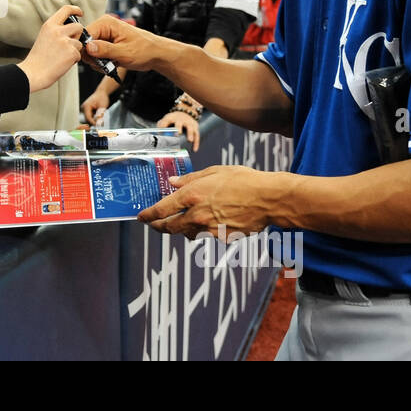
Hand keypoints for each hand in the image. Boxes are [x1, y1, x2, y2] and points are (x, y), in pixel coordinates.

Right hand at [16, 6, 83, 93]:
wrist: (33, 73)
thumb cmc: (37, 59)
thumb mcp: (43, 38)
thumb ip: (55, 31)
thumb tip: (70, 30)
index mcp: (49, 26)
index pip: (66, 10)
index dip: (75, 9)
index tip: (79, 13)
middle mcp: (58, 31)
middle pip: (78, 26)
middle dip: (77, 35)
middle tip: (70, 43)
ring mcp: (65, 42)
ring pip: (79, 43)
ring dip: (74, 50)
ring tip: (61, 57)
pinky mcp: (72, 53)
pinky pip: (79, 55)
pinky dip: (73, 60)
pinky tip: (62, 63)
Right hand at [81, 88, 109, 125]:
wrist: (101, 93)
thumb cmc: (102, 97)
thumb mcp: (102, 107)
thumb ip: (100, 116)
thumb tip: (99, 123)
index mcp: (86, 106)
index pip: (88, 117)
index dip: (93, 123)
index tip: (98, 126)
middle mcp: (83, 108)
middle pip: (87, 119)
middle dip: (93, 122)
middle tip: (100, 123)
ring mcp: (84, 109)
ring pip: (88, 118)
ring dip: (93, 120)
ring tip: (100, 117)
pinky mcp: (86, 110)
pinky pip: (89, 116)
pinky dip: (94, 117)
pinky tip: (98, 115)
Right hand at [82, 15, 163, 72]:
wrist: (155, 54)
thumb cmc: (145, 49)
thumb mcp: (125, 52)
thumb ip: (105, 50)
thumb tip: (89, 47)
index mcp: (106, 23)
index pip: (84, 35)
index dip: (86, 49)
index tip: (96, 60)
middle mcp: (103, 28)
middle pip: (85, 44)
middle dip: (93, 58)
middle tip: (106, 64)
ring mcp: (104, 37)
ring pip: (89, 52)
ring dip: (98, 62)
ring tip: (112, 64)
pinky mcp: (105, 45)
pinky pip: (95, 56)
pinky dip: (102, 63)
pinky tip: (112, 64)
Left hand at [136, 165, 284, 238]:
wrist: (269, 199)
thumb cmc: (243, 180)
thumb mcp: (214, 172)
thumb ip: (190, 179)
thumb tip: (172, 182)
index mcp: (192, 196)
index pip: (162, 210)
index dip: (148, 215)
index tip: (141, 217)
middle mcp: (197, 215)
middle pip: (170, 227)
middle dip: (159, 227)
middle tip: (153, 225)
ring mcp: (210, 229)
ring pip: (187, 233)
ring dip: (181, 229)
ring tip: (181, 223)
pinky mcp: (222, 238)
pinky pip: (207, 236)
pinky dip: (203, 231)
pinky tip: (209, 223)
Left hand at [157, 110, 199, 151]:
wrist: (186, 111)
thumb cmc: (174, 119)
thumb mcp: (167, 119)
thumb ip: (161, 126)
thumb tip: (155, 136)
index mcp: (171, 118)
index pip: (166, 121)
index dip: (163, 126)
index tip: (160, 133)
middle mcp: (180, 120)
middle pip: (179, 123)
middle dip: (178, 127)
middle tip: (178, 134)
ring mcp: (189, 123)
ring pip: (190, 128)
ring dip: (190, 134)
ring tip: (190, 140)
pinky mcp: (195, 127)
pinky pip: (197, 135)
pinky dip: (196, 142)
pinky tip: (194, 149)